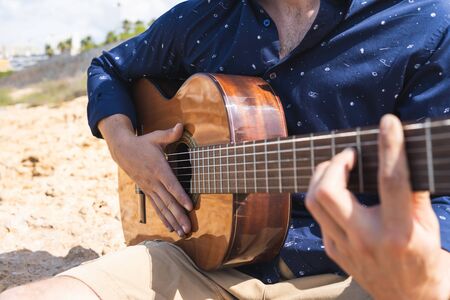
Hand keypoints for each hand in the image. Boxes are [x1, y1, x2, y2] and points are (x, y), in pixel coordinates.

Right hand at [98, 114, 192, 236]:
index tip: (189, 206)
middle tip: (188, 228)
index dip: (180, 195)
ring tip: (183, 232)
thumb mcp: (156, 137)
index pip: (171, 184)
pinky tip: (171, 228)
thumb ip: (170, 134)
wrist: (122, 150)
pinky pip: (156, 207)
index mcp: (158, 168)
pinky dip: (164, 218)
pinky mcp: (147, 191)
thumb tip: (181, 126)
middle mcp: (154, 181)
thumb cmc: (143, 143)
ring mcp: (150, 188)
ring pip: (163, 208)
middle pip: (168, 201)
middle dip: (179, 215)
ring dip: (173, 221)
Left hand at [305, 114, 449, 298]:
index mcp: (398, 232)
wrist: (410, 297)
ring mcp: (344, 248)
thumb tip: (399, 154)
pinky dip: (326, 196)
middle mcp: (366, 240)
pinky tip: (341, 193)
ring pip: (313, 202)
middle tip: (349, 154)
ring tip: (340, 167)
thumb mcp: (427, 223)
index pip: (392, 182)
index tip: (388, 123)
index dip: (390, 147)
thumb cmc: (422, 255)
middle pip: (327, 193)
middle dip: (334, 164)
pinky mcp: (333, 251)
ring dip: (322, 176)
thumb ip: (412, 190)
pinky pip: (319, 215)